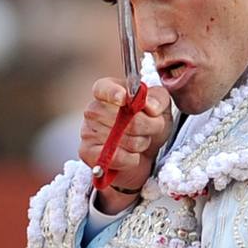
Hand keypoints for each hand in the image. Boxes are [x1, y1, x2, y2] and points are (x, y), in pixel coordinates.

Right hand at [79, 78, 172, 213]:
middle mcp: (93, 109)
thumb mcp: (160, 106)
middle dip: (147, 126)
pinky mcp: (88, 154)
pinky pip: (117, 157)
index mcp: (106, 91)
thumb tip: (150, 106)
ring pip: (125, 140)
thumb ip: (158, 99)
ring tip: (140, 140)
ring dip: (141, 143)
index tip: (125, 99)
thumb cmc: (149, 123)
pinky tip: (133, 155)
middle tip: (150, 128)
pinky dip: (132, 159)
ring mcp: (87, 132)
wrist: (146, 151)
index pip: (103, 89)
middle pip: (124, 118)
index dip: (114, 94)